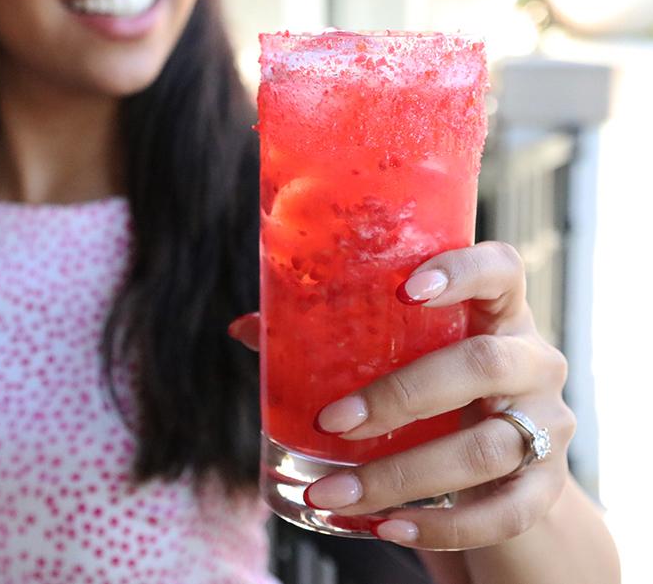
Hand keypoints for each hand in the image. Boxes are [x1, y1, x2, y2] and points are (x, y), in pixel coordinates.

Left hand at [229, 241, 576, 549]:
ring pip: (483, 448)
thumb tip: (246, 328)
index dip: (461, 271)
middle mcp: (534, 362)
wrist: (506, 475)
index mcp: (497, 315)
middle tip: (332, 421)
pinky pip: (501, 513)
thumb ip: (333, 340)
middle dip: (400, 396)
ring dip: (398, 475)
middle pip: (483, 365)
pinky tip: (384, 526)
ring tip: (330, 493)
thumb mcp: (402, 362)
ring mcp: (549, 426)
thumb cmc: (440, 398)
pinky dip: (439, 526)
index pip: (501, 269)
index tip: (404, 290)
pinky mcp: (546, 490)